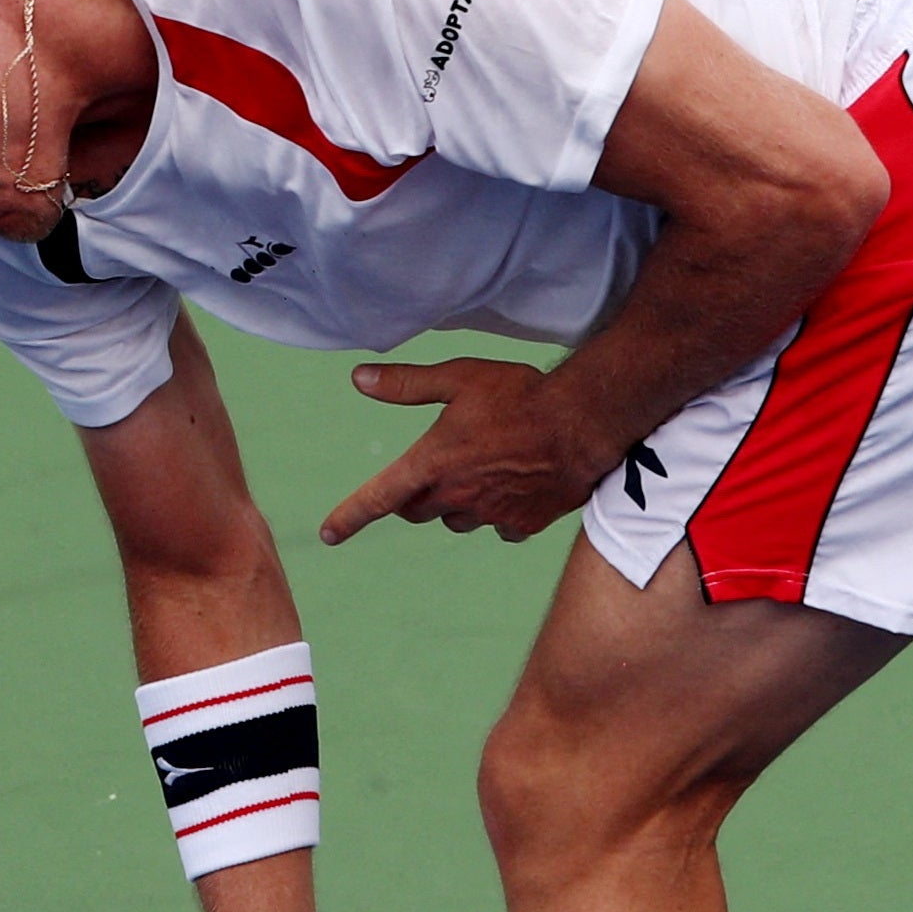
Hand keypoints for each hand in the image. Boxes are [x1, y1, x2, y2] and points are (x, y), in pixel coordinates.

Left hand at [321, 357, 616, 545]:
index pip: (378, 498)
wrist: (584, 423)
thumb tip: (359, 378)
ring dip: (458, 502)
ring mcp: (489, 515)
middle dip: (415, 496)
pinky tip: (515, 484)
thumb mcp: (459, 377)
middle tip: (435, 467)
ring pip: (457, 520)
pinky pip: (498, 527)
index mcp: (433, 463)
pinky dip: (498, 511)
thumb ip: (406, 383)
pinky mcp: (521, 525)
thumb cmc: (520, 394)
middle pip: (416, 511)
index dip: (349, 517)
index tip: (329, 534)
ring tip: (485, 466)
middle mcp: (456, 496)